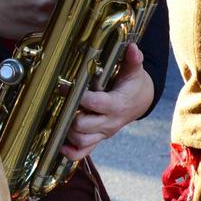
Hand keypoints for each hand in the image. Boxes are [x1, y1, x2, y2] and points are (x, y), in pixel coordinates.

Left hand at [62, 43, 154, 159]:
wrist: (141, 101)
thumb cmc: (133, 84)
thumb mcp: (135, 71)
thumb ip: (133, 60)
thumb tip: (133, 48)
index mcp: (116, 105)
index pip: (96, 104)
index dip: (79, 97)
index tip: (63, 87)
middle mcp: (109, 122)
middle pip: (83, 125)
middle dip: (69, 116)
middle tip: (59, 103)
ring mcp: (103, 133)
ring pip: (82, 141)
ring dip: (67, 132)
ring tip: (59, 118)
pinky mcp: (99, 138)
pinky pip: (84, 152)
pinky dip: (71, 152)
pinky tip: (60, 145)